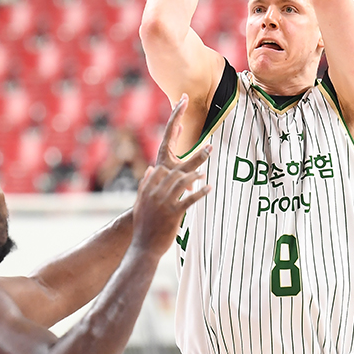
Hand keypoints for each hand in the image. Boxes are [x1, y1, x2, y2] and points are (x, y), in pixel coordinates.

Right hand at [131, 95, 211, 254]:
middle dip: (195, 154)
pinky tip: (209, 188)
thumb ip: (148, 182)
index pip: (163, 146)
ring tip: (212, 162)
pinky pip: (188, 200)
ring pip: (184, 180)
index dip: (172, 126)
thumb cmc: (145, 221)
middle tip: (211, 145)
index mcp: (153, 179)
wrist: (142, 243)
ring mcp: (164, 200)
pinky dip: (199, 193)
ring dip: (198, 170)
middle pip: (179, 164)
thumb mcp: (143, 199)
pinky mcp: (172, 213)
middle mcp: (158, 186)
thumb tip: (152, 168)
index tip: (181, 109)